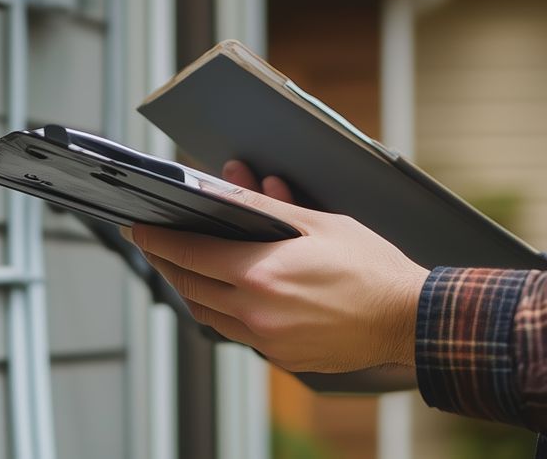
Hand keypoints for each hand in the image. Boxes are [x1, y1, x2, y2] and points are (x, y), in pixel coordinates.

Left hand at [126, 160, 429, 373]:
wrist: (406, 318)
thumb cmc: (370, 267)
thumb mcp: (319, 223)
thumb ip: (268, 208)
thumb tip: (230, 188)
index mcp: (262, 274)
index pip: (191, 255)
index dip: (159, 240)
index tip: (139, 229)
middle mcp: (257, 312)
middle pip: (191, 288)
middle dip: (167, 264)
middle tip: (154, 245)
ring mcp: (268, 341)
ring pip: (209, 315)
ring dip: (191, 290)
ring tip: (185, 267)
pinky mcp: (282, 358)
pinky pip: (238, 333)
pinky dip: (224, 311)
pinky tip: (229, 293)